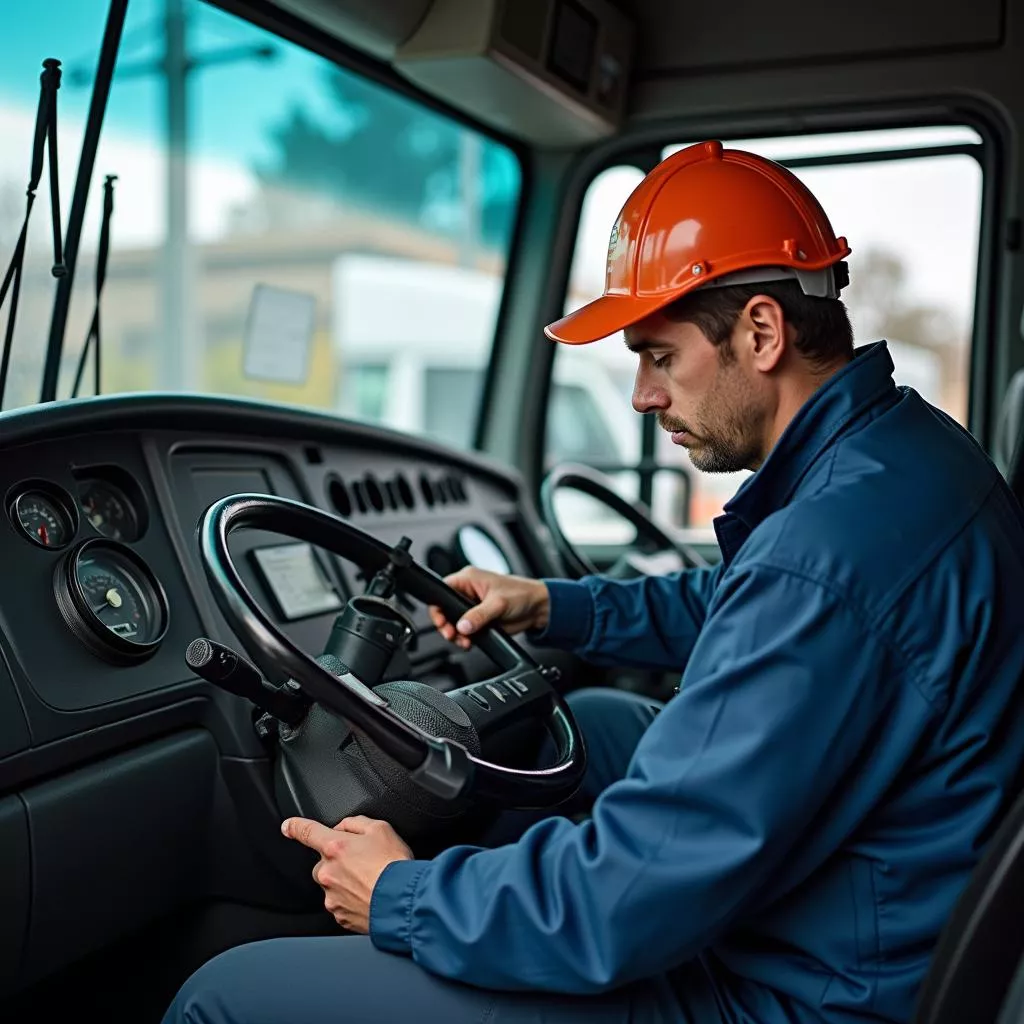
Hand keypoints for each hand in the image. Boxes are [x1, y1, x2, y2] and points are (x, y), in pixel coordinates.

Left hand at [281, 814, 412, 932]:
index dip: (295, 826)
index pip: (307, 832)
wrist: (403, 902)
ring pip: (332, 884)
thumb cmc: (394, 865)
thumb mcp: (381, 829)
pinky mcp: (340, 916)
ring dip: (346, 881)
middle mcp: (328, 873)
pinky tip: (370, 895)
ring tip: (371, 881)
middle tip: (364, 862)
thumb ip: (356, 823)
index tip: (287, 826)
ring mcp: (332, 897)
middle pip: (323, 862)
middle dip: (338, 860)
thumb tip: (343, 828)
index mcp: (335, 847)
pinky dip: (352, 899)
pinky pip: (341, 903)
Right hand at [429, 567, 549, 649]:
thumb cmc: (521, 594)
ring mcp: (472, 607)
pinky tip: (469, 642)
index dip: (438, 607)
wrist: (537, 609)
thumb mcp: (498, 604)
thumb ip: (479, 615)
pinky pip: (464, 630)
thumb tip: (463, 625)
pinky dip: (464, 638)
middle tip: (452, 635)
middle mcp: (468, 592)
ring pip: (453, 622)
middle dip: (447, 625)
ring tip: (464, 641)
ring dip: (456, 634)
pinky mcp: (478, 620)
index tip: (442, 621)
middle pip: (445, 609)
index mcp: (469, 579)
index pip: (443, 589)